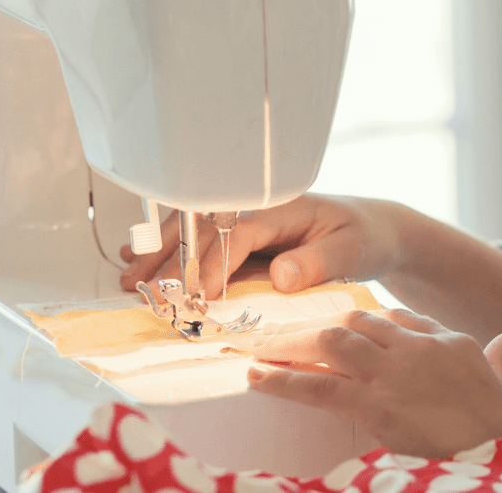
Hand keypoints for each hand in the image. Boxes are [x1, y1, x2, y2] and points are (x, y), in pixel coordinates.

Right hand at [118, 195, 403, 298]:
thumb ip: (318, 263)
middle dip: (172, 260)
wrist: (372, 228)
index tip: (197, 296)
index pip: (238, 231)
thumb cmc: (363, 237)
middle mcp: (258, 205)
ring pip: (192, 230)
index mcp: (284, 205)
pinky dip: (169, 248)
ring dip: (160, 253)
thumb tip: (282, 277)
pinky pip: (197, 236)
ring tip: (130, 279)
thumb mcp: (351, 251)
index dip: (214, 264)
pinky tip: (138, 259)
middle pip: (203, 228)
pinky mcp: (239, 229)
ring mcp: (245, 214)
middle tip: (142, 289)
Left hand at [247, 308, 501, 458]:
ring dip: (293, 344)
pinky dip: (283, 381)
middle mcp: (419, 347)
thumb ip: (501, 362)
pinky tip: (256, 377)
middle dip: (319, 328)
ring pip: (333, 342)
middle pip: (357, 321)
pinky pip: (321, 387)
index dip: (364, 323)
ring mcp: (396, 373)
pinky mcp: (378, 405)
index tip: (342, 330)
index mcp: (450, 341)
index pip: (397, 318)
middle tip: (283, 335)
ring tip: (260, 348)